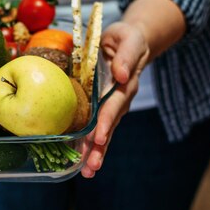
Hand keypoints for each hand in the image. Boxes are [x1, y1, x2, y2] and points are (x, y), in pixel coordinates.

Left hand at [80, 21, 149, 177]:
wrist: (128, 41)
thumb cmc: (127, 38)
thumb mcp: (129, 38)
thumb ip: (126, 55)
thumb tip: (122, 74)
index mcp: (125, 84)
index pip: (114, 105)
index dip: (106, 121)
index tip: (98, 137)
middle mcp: (119, 99)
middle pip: (109, 126)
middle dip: (100, 147)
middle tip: (91, 166)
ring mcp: (110, 105)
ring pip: (103, 132)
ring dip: (95, 152)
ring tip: (87, 172)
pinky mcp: (101, 107)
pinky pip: (95, 127)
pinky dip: (88, 144)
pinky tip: (79, 160)